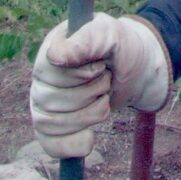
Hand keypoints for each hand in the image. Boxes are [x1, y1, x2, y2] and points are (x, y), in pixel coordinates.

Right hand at [30, 13, 169, 157]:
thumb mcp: (111, 35)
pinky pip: (50, 144)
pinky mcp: (54, 126)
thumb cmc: (122, 47)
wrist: (138, 70)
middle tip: (106, 78)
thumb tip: (55, 56)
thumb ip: (87, 40)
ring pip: (50, 124)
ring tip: (104, 96)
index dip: (78, 75)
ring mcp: (44, 103)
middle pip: (48, 100)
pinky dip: (72, 144)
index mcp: (51, 48)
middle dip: (90, 93)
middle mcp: (42, 77)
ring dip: (88, 114)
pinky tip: (89, 138)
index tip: (100, 66)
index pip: (47, 71)